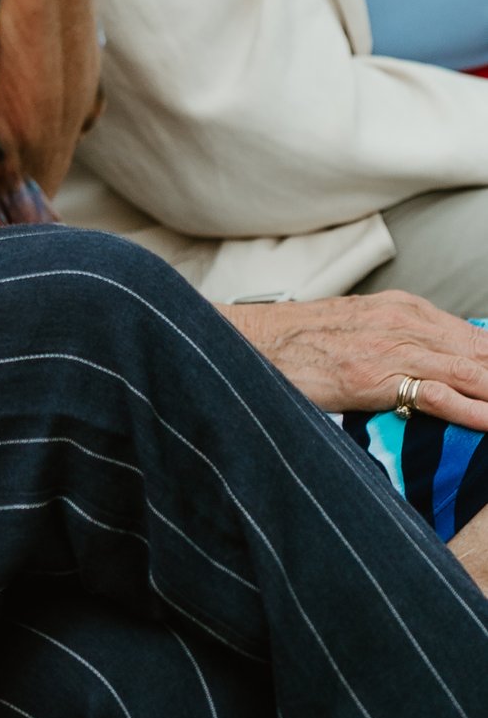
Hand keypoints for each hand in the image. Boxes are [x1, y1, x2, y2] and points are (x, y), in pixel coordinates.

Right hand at [229, 295, 487, 435]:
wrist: (254, 341)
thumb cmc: (304, 343)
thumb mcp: (362, 329)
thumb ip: (402, 340)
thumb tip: (439, 367)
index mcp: (405, 309)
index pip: (475, 337)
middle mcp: (404, 321)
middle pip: (481, 351)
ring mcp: (391, 347)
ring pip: (468, 369)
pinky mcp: (375, 376)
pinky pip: (434, 394)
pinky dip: (470, 409)